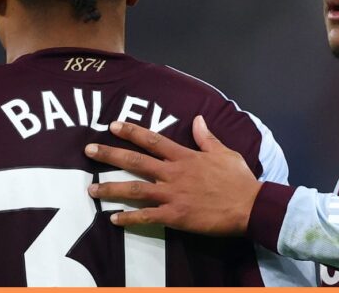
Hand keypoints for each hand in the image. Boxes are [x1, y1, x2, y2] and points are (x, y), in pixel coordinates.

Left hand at [85, 115, 262, 236]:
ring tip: (91, 189)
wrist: (249, 206)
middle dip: (110, 155)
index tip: (113, 125)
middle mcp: (173, 173)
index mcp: (185, 157)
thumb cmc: (238, 179)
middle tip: (88, 150)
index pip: (153, 140)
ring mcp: (172, 195)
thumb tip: (197, 119)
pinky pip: (147, 217)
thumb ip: (206, 137)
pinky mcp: (175, 216)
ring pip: (135, 190)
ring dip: (111, 188)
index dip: (131, 132)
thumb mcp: (224, 152)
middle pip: (136, 162)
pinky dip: (129, 219)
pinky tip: (113, 219)